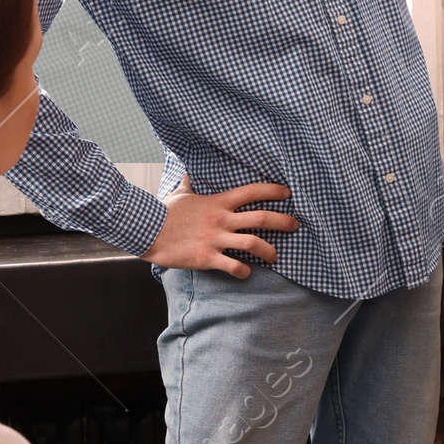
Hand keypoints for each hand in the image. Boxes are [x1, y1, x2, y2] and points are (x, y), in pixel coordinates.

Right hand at [145, 173, 298, 277]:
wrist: (147, 230)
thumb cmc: (165, 211)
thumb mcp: (181, 193)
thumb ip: (190, 182)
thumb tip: (188, 169)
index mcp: (218, 202)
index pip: (252, 191)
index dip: (273, 190)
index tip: (288, 193)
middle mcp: (221, 219)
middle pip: (261, 217)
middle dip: (283, 221)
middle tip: (295, 225)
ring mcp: (215, 239)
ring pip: (253, 244)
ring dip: (269, 251)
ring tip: (275, 257)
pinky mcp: (206, 257)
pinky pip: (233, 266)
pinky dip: (243, 272)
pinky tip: (246, 274)